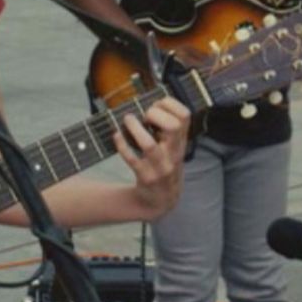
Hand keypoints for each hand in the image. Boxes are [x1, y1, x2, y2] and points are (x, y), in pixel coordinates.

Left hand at [114, 97, 191, 218]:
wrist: (162, 200)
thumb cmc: (165, 166)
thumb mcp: (174, 148)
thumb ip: (167, 128)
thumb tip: (148, 101)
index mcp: (182, 141)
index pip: (184, 116)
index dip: (169, 104)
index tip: (156, 105)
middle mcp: (174, 153)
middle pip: (172, 127)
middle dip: (155, 114)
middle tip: (144, 116)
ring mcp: (160, 167)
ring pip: (149, 144)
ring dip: (134, 128)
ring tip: (127, 120)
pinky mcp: (145, 177)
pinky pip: (132, 159)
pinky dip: (122, 145)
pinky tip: (116, 135)